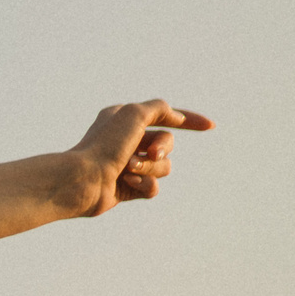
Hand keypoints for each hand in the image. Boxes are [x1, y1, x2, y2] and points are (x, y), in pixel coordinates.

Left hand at [67, 99, 214, 215]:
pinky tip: (127, 183)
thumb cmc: (105, 144)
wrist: (83, 180)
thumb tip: (175, 116)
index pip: (164, 116)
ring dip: (150, 168)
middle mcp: (125, 139)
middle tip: (149, 152)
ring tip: (128, 169)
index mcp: (124, 118)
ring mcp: (127, 164)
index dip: (188, 120)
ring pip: (163, 167)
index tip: (210, 126)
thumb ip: (158, 109)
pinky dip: (144, 184)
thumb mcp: (134, 114)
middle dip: (163, 148)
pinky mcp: (127, 187)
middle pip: (167, 143)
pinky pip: (153, 187)